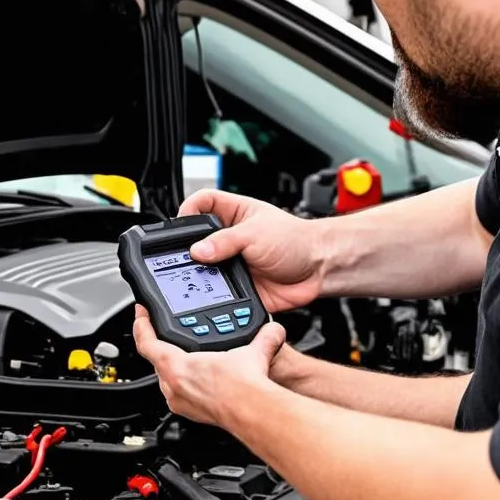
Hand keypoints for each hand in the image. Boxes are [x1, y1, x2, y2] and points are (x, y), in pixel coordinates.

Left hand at [133, 305, 285, 426]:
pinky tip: (205, 378)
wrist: (253, 414)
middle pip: (157, 360)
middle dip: (165, 345)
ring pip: (168, 378)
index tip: (141, 314)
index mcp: (177, 366)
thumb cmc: (244, 388)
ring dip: (177, 366)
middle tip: (173, 333)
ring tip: (193, 356)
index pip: (146, 342)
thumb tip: (272, 330)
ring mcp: (181, 401)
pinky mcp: (191, 413)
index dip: (141, 325)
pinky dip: (188, 382)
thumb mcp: (252, 351)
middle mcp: (173, 386)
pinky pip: (180, 393)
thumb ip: (263, 336)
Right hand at [179, 189, 324, 311]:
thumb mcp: (256, 233)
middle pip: (197, 239)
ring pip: (205, 269)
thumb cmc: (297, 241)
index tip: (180, 224)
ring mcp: (233, 263)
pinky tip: (214, 295)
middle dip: (190, 249)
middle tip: (188, 257)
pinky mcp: (237, 288)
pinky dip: (214, 296)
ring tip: (201, 278)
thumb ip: (225, 241)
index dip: (188, 209)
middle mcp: (230, 238)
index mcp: (233, 214)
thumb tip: (197, 251)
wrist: (319, 270)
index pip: (201, 203)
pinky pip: (218, 293)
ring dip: (203, 274)